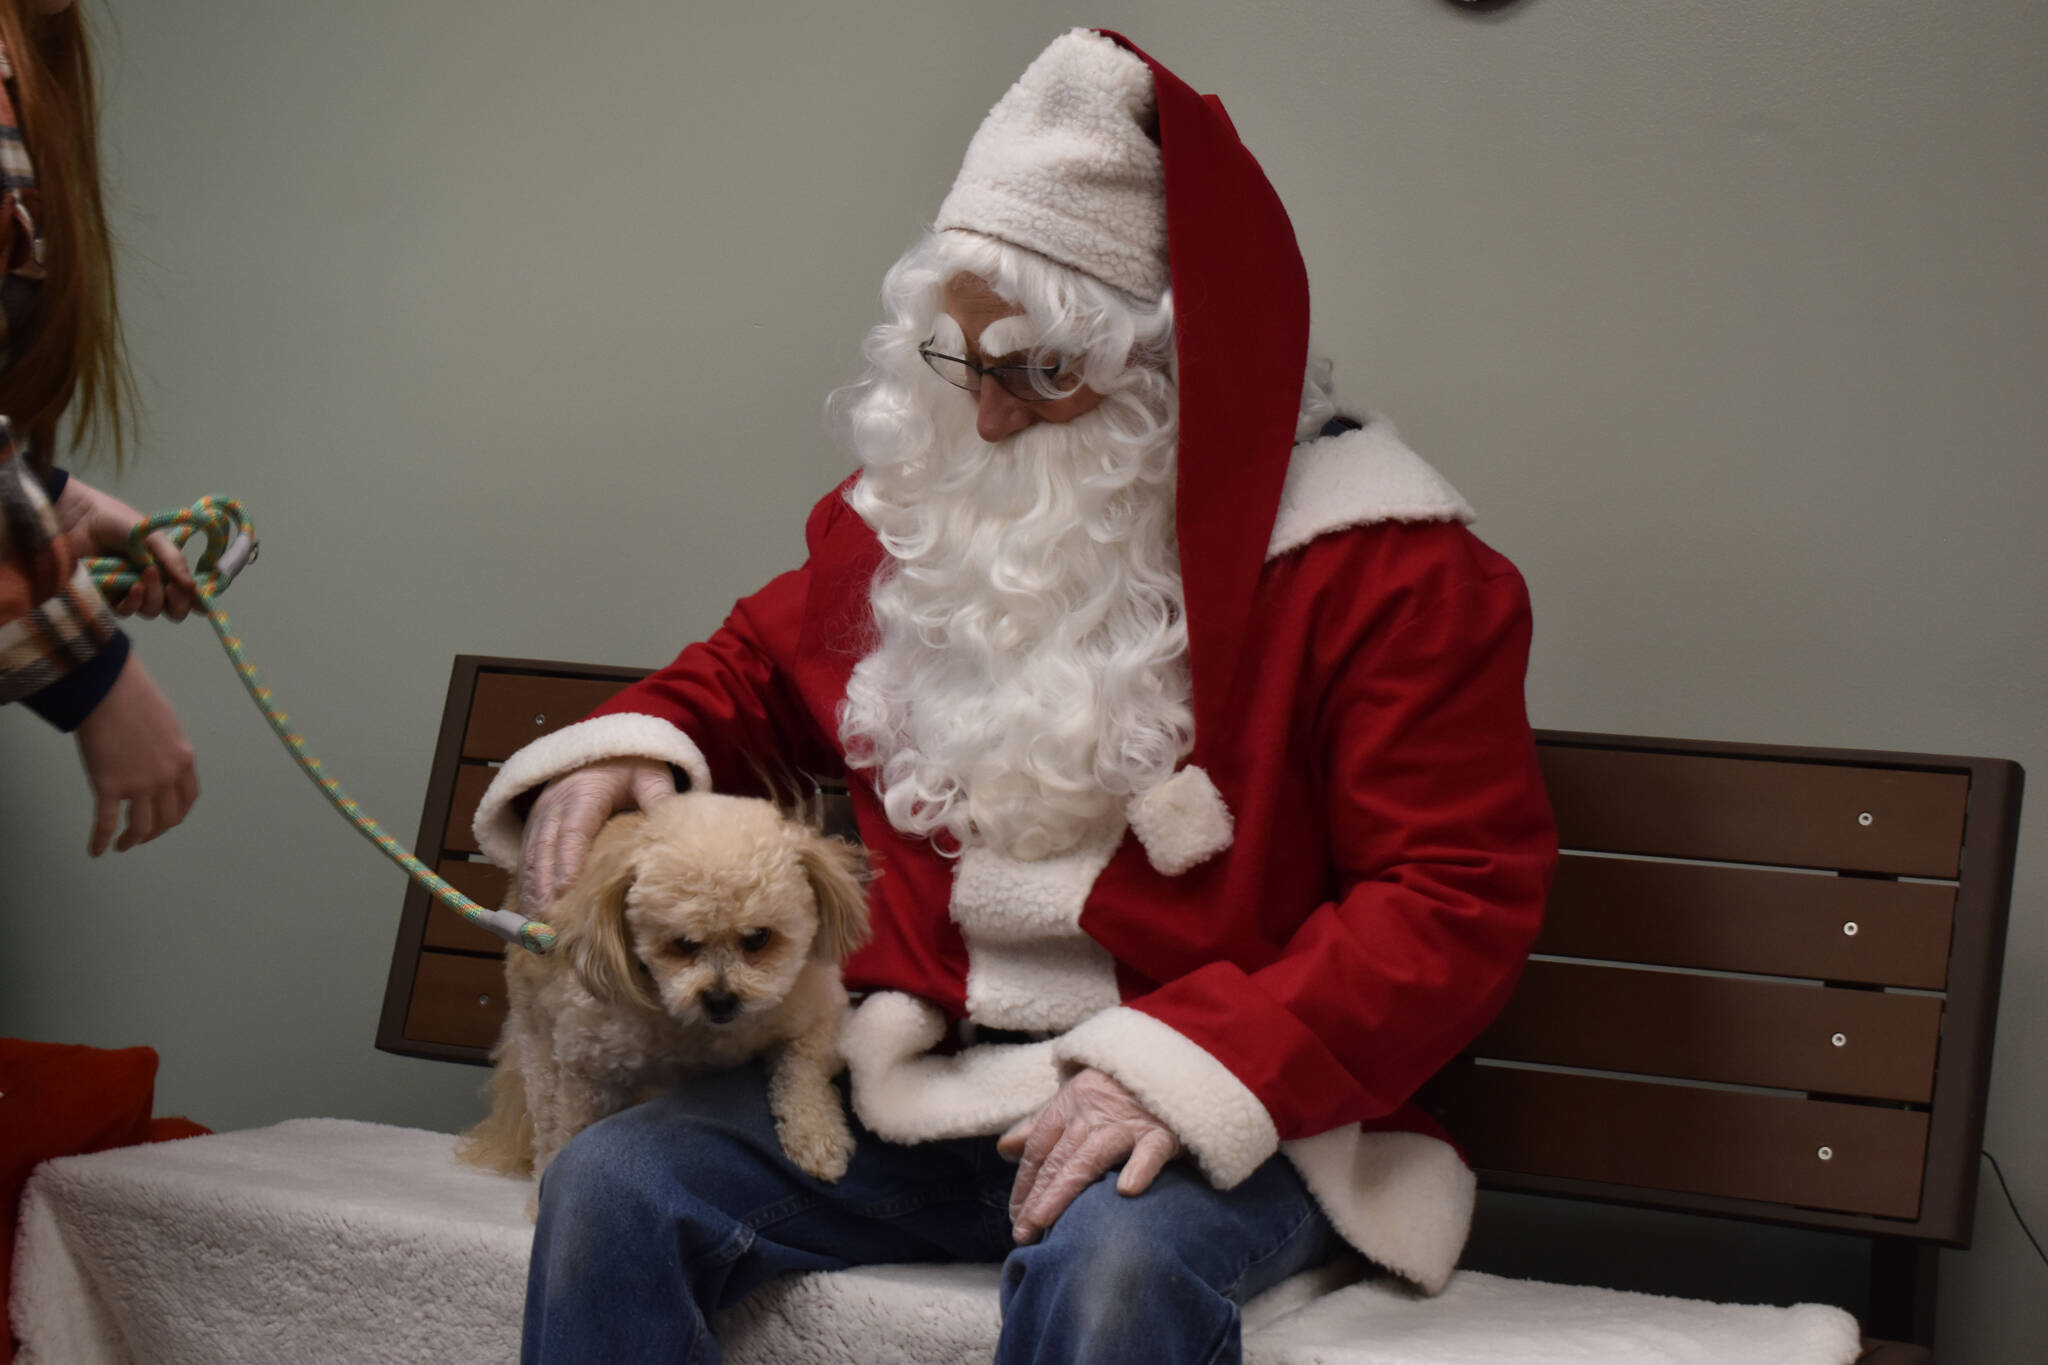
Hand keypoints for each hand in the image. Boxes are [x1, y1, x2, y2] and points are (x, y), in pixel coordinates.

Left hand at [54, 476, 198, 619]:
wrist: (76, 518)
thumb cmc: (115, 521)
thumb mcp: (151, 535)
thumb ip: (173, 558)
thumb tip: (193, 587)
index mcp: (165, 566)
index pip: (188, 592)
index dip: (198, 601)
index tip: (202, 601)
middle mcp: (151, 582)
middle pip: (173, 609)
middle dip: (178, 603)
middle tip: (175, 588)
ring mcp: (128, 591)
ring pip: (151, 611)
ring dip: (154, 597)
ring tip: (146, 576)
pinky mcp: (106, 597)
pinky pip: (126, 611)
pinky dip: (133, 603)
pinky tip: (133, 588)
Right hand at [74, 655, 198, 854]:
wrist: (109, 690)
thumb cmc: (135, 699)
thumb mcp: (167, 725)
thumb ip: (166, 749)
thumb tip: (156, 759)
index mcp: (184, 761)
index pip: (187, 799)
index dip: (176, 814)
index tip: (166, 820)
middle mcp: (166, 778)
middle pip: (167, 818)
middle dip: (156, 832)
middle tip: (142, 836)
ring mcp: (139, 785)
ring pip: (142, 827)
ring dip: (133, 840)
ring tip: (124, 845)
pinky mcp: (109, 786)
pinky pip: (106, 823)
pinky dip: (101, 841)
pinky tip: (96, 851)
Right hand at [519, 760, 676, 909]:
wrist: (599, 752)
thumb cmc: (629, 767)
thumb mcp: (649, 776)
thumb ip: (659, 799)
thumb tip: (675, 830)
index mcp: (584, 792)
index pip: (573, 831)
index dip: (568, 862)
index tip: (566, 893)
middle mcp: (554, 805)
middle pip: (545, 850)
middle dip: (544, 889)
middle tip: (549, 924)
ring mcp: (540, 818)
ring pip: (531, 858)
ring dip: (532, 893)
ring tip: (537, 930)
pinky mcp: (534, 829)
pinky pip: (525, 860)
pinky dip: (526, 888)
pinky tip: (532, 916)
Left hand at [997, 1066, 1181, 1244]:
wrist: (1167, 1067)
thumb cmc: (1115, 1091)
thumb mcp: (1074, 1099)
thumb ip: (1040, 1125)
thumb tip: (1004, 1149)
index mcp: (1070, 1105)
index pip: (1039, 1147)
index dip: (1024, 1182)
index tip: (1014, 1215)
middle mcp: (1094, 1113)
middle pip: (1058, 1157)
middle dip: (1037, 1196)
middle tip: (1022, 1232)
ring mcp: (1128, 1123)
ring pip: (1090, 1156)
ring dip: (1064, 1190)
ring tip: (1044, 1222)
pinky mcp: (1162, 1132)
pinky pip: (1151, 1150)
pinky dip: (1140, 1167)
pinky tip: (1126, 1190)